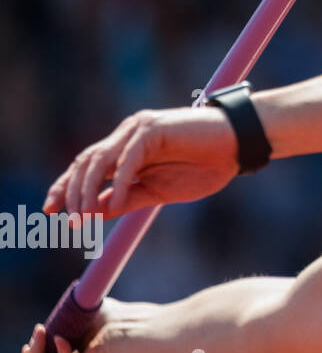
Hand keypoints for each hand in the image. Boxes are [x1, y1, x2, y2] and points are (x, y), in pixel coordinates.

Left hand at [44, 107, 240, 220]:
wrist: (239, 146)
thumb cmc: (205, 167)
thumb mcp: (158, 192)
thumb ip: (126, 199)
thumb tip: (92, 213)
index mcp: (127, 148)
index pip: (87, 167)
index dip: (66, 188)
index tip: (51, 213)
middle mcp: (128, 134)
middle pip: (85, 162)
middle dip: (70, 193)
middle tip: (67, 222)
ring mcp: (139, 129)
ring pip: (99, 159)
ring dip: (87, 191)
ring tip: (85, 218)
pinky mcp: (154, 129)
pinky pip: (127, 159)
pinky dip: (118, 183)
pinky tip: (116, 203)